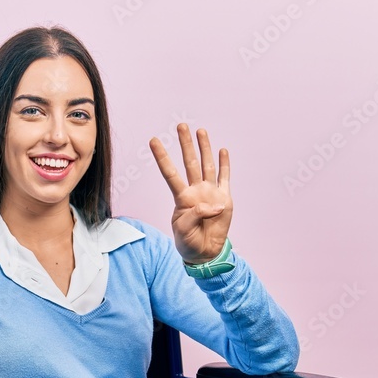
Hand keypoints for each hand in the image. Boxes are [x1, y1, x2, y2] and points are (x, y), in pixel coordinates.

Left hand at [149, 124, 232, 263]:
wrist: (205, 252)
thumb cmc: (188, 241)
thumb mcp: (184, 229)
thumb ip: (196, 214)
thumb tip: (214, 204)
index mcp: (182, 197)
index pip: (170, 173)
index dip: (162, 157)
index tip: (153, 140)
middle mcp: (195, 190)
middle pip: (189, 163)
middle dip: (185, 144)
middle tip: (181, 126)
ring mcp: (210, 192)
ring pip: (206, 165)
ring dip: (204, 148)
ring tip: (201, 131)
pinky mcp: (224, 198)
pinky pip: (224, 177)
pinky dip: (224, 164)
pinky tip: (222, 151)